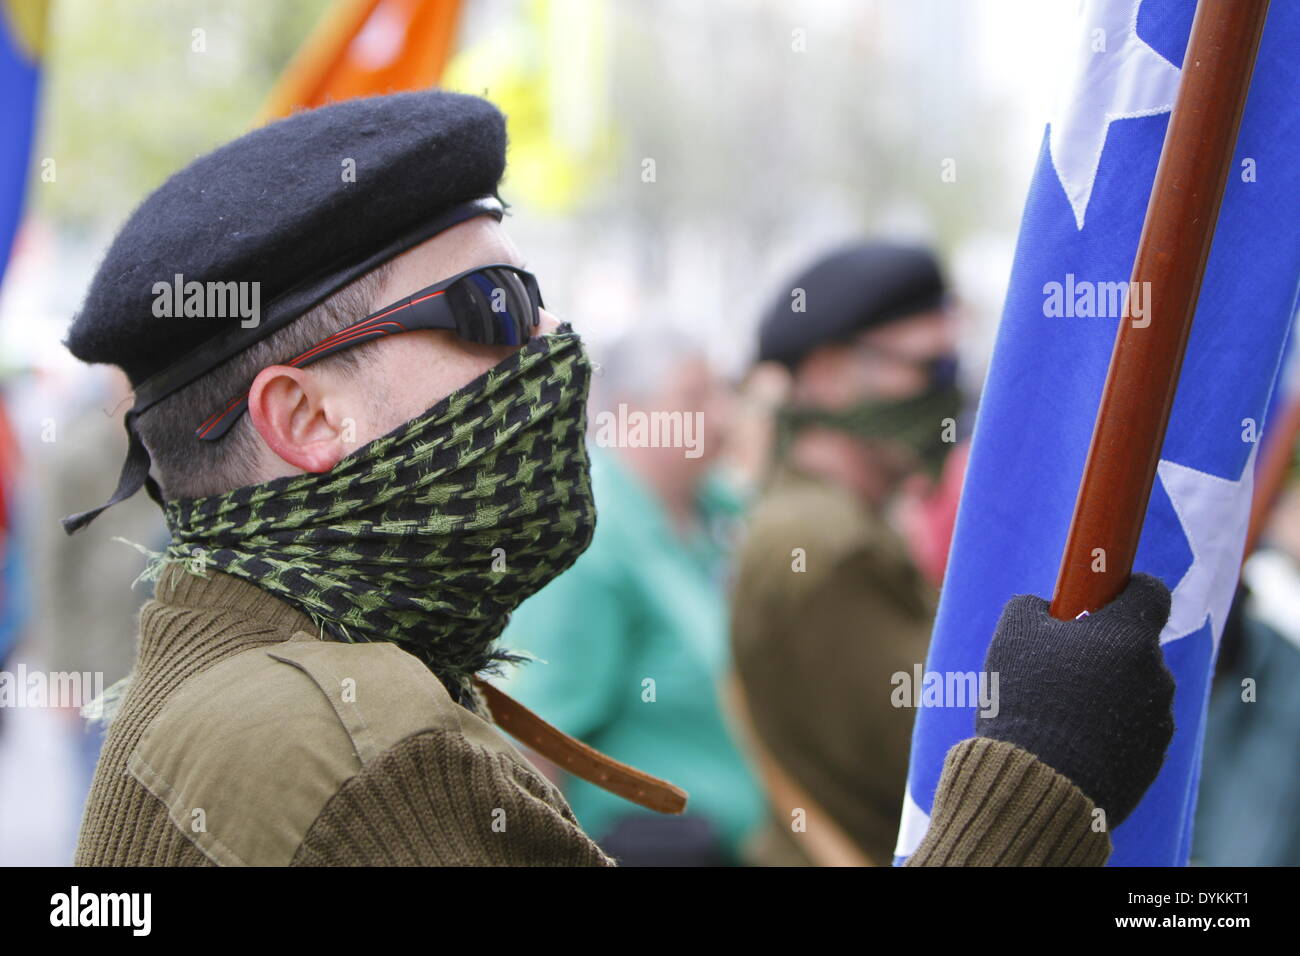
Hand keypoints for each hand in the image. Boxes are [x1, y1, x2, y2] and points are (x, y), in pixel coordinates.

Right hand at [976, 573, 1175, 826]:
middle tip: (1058, 665)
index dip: (1125, 589)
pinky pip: (1133, 730)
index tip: (1097, 599)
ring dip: (1106, 691)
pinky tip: (1071, 743)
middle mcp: (1156, 675)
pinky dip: (1109, 730)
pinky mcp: (1154, 759)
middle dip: (1103, 649)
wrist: (1039, 785)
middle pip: (1135, 646)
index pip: (1150, 591)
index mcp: (1129, 637)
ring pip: (1134, 689)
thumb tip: (1047, 609)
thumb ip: (1034, 606)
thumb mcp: (1013, 635)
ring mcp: (1159, 720)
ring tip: (1058, 713)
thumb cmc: (1026, 700)